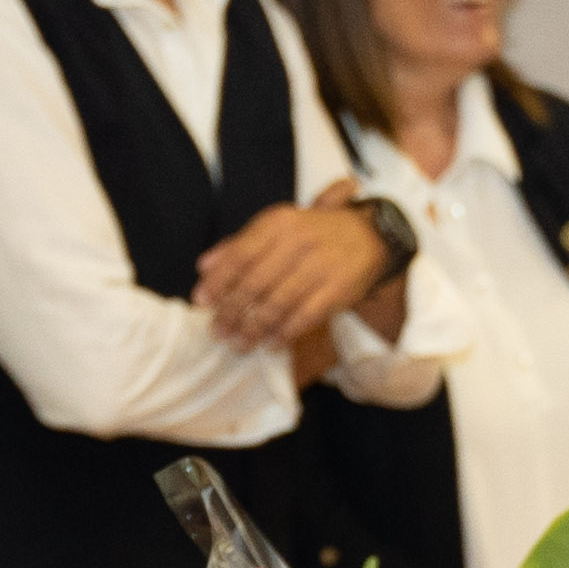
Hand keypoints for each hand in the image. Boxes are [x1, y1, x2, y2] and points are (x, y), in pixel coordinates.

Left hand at [193, 200, 393, 354]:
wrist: (368, 236)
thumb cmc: (313, 234)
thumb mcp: (276, 228)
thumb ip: (239, 245)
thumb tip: (204, 267)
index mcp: (278, 223)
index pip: (239, 255)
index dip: (217, 282)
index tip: (201, 303)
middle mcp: (298, 242)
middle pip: (255, 283)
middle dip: (232, 311)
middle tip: (218, 332)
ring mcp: (320, 266)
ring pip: (278, 304)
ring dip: (255, 328)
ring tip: (240, 344)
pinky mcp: (338, 289)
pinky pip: (305, 316)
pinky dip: (285, 333)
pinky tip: (271, 343)